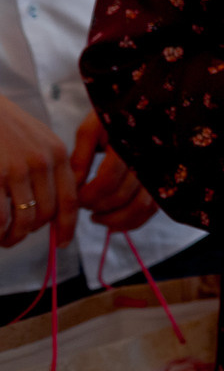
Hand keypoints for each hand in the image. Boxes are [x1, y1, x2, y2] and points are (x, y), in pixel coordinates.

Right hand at [0, 98, 74, 248]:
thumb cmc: (5, 127)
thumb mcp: (38, 139)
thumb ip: (50, 167)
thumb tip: (52, 208)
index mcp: (58, 154)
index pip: (70, 199)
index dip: (67, 226)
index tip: (61, 243)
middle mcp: (42, 162)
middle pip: (46, 214)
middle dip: (31, 232)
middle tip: (17, 237)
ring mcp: (17, 169)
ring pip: (24, 219)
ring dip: (13, 236)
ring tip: (4, 238)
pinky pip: (0, 217)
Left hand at [69, 115, 158, 233]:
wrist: (153, 102)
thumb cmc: (118, 113)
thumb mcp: (94, 126)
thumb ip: (80, 157)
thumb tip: (72, 188)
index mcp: (131, 141)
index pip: (107, 180)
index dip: (86, 194)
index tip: (73, 195)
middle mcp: (151, 157)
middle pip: (121, 195)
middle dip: (95, 206)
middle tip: (81, 204)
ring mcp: (163, 170)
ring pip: (140, 208)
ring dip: (114, 219)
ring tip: (96, 216)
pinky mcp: (166, 181)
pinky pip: (152, 210)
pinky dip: (132, 221)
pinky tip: (113, 220)